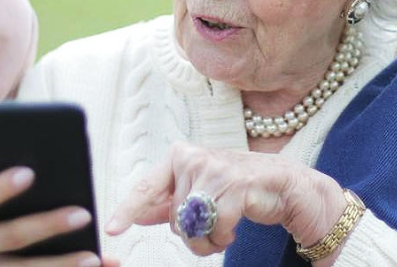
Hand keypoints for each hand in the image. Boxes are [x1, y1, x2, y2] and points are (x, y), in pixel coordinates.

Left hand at [105, 142, 345, 260]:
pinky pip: (215, 228)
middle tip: (212, 225)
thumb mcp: (200, 192)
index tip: (112, 229)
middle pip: (174, 218)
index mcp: (180, 157)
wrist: (284, 184)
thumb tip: (138, 213)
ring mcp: (214, 169)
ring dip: (209, 239)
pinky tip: (234, 227)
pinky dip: (223, 238)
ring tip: (224, 227)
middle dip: (192, 232)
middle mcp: (194, 158)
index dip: (128, 209)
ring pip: (192, 226)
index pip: (148, 187)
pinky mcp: (234, 185)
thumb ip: (169, 202)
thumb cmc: (239, 187)